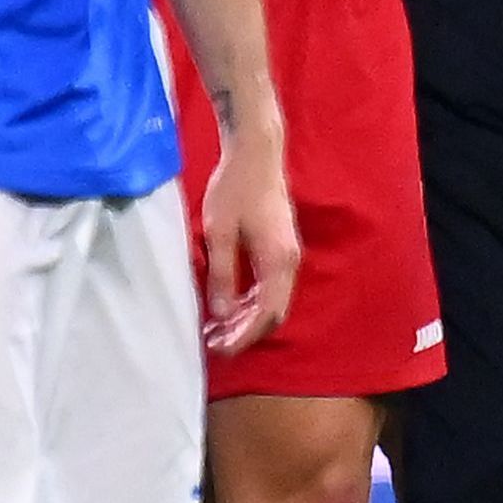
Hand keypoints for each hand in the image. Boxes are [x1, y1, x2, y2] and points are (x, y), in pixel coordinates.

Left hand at [195, 130, 300, 355]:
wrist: (256, 153)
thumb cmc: (235, 188)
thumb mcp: (219, 233)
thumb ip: (222, 275)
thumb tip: (222, 315)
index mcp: (278, 262)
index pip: (266, 314)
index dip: (244, 337)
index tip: (220, 350)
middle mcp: (289, 263)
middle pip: (272, 313)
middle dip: (244, 333)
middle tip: (213, 344)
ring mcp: (287, 255)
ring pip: (271, 301)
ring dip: (246, 319)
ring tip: (215, 330)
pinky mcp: (279, 248)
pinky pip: (269, 286)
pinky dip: (250, 301)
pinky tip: (227, 306)